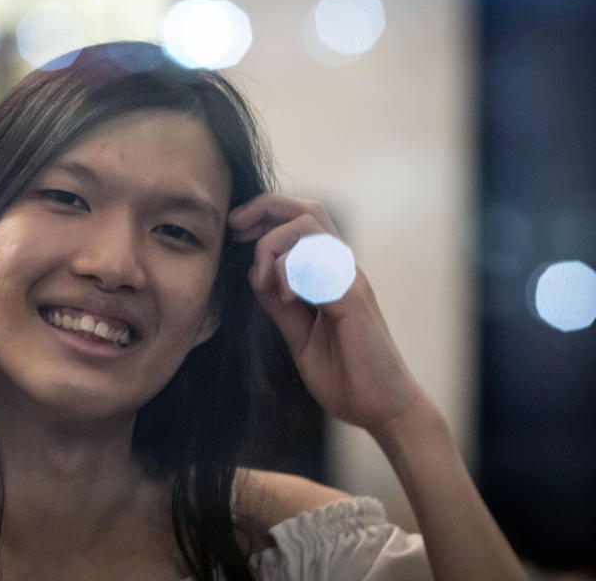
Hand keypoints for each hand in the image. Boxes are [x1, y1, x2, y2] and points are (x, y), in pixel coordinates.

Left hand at [228, 193, 427, 432]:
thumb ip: (280, 306)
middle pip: (306, 209)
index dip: (265, 215)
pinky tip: (283, 296)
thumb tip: (255, 275)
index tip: (236, 229)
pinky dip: (290, 270)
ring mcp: (349, 280)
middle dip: (264, 209)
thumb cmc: (346, 375)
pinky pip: (318, 263)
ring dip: (273, 244)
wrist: (382, 409)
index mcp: (329, 275)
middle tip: (235, 227)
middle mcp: (341, 270)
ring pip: (309, 226)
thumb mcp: (299, 336)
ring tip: (262, 279)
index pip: (300, 222)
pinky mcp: (353, 298)